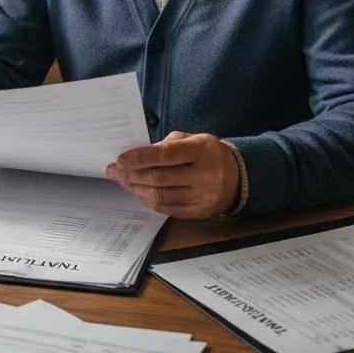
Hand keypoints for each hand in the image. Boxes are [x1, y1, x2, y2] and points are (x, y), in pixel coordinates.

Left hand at [105, 131, 239, 218]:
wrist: (239, 176)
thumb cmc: (208, 153)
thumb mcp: (192, 139)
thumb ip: (165, 146)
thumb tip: (135, 157)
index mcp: (203, 151)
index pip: (165, 156)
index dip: (140, 158)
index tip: (120, 159)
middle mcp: (205, 175)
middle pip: (159, 178)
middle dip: (131, 175)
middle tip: (114, 171)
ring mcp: (203, 197)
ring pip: (160, 196)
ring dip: (136, 189)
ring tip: (123, 181)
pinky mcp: (199, 213)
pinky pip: (166, 209)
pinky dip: (148, 200)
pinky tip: (138, 192)